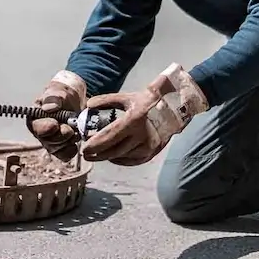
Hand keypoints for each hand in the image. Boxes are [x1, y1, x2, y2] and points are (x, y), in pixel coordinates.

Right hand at [25, 70, 85, 162]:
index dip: (47, 128)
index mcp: (35, 118)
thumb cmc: (63, 94)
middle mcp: (40, 133)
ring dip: (70, 140)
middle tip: (72, 125)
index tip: (55, 124)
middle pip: (49, 142)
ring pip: (58, 150)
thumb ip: (53, 98)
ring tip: (76, 128)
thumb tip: (50, 108)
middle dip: (63, 134)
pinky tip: (78, 137)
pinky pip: (66, 154)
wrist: (75, 99)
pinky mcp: (62, 148)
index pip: (37, 128)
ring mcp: (51, 142)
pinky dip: (74, 147)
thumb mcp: (58, 90)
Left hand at [81, 63, 209, 165]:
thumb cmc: (148, 101)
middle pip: (113, 151)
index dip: (95, 144)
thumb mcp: (127, 97)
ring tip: (97, 154)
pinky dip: (121, 160)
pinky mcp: (152, 152)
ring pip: (122, 157)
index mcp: (133, 120)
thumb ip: (106, 101)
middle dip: (97, 154)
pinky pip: (132, 161)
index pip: (109, 137)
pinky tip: (112, 157)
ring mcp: (148, 146)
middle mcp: (141, 136)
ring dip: (108, 157)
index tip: (83, 148)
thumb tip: (88, 105)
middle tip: (86, 154)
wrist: (174, 108)